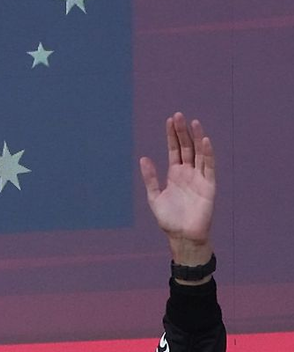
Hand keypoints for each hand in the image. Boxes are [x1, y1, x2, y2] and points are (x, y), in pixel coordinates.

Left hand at [139, 112, 214, 267]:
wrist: (182, 236)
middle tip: (178, 115)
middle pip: (186, 147)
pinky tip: (204, 140)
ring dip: (196, 137)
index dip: (172, 136)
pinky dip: (207, 153)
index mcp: (175, 175)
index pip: (174, 150)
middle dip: (182, 132)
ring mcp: (199, 177)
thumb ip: (150, 179)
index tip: (169, 120)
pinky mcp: (209, 185)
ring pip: (198, 153)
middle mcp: (188, 173)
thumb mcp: (154, 197)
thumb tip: (143, 158)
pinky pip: (209, 166)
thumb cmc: (169, 219)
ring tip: (193, 122)